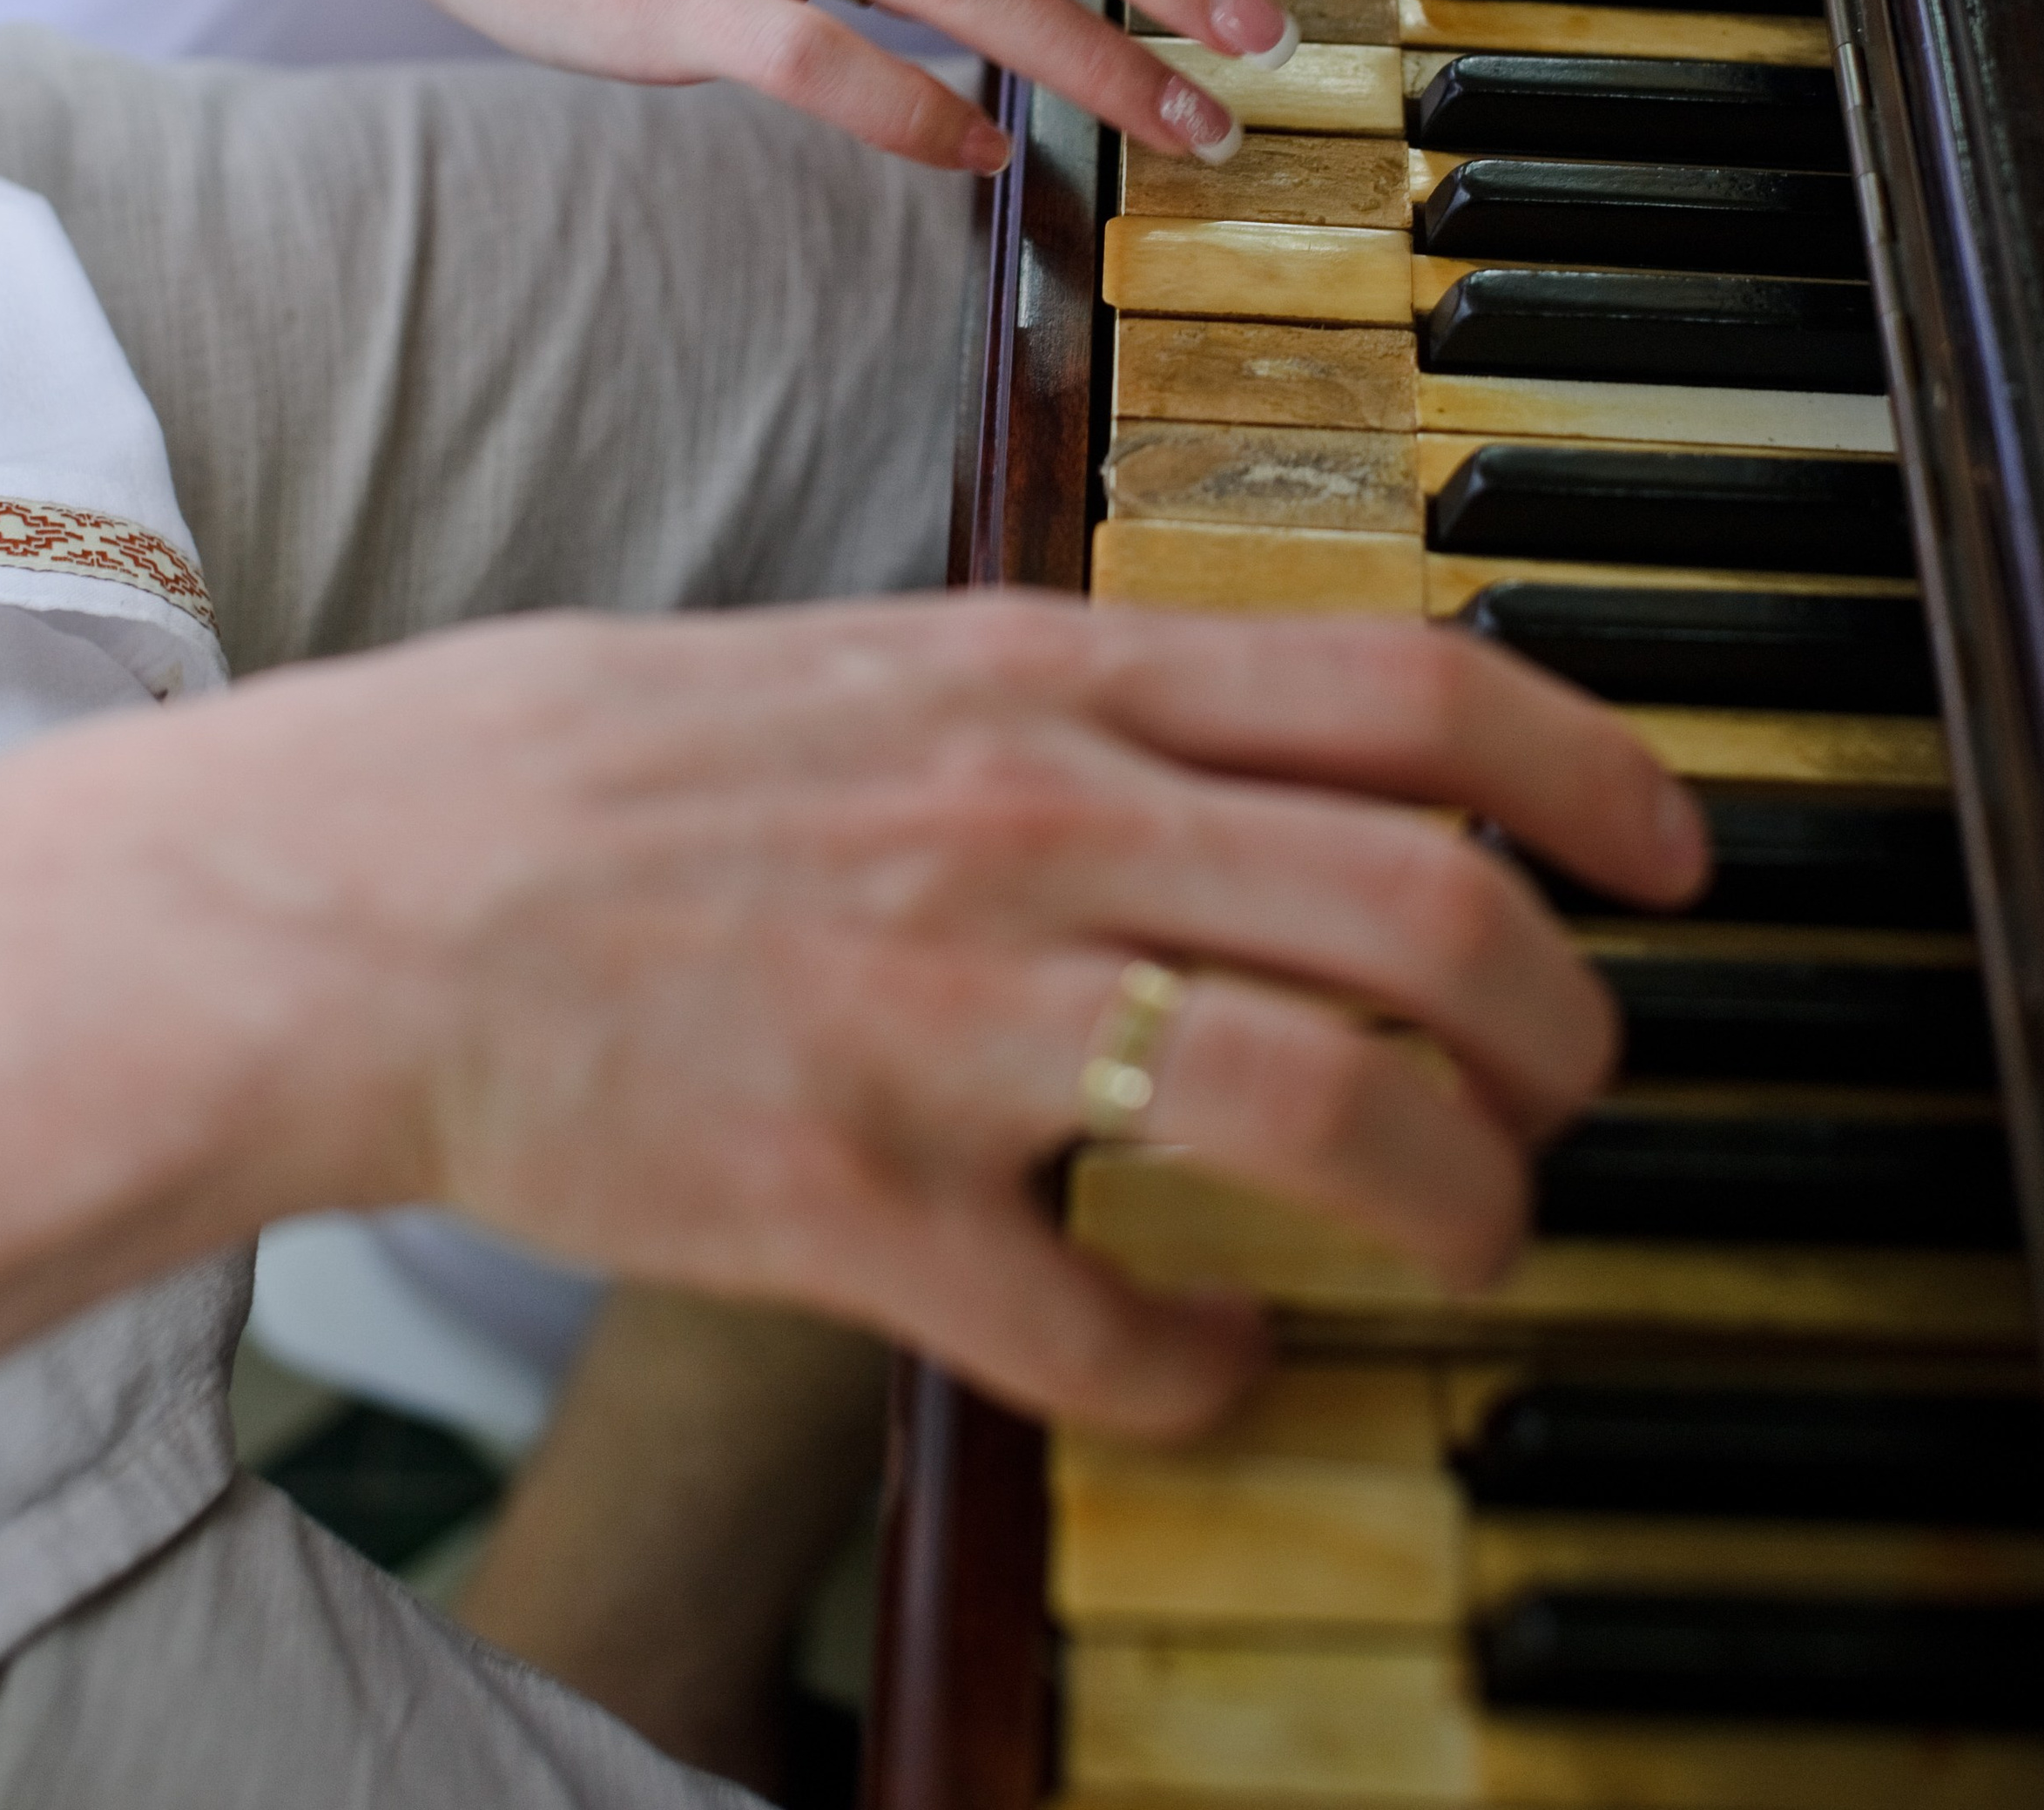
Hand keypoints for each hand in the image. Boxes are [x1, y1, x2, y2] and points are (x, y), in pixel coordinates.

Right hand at [129, 598, 1709, 1434]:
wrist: (369, 888)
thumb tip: (1268, 760)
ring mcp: (954, 1013)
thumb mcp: (884, 668)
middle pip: (1429, 910)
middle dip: (1569, 1023)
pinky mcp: (856, 1201)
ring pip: (1327, 1112)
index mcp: (1044, 678)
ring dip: (1457, 1198)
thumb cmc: (618, 770)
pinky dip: (1213, 1375)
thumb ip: (1079, 704)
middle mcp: (1036, 824)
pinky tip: (1219, 1370)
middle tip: (1578, 1087)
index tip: (1674, 851)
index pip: (1411, 686)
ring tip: (1468, 1235)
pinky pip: (1113, 1329)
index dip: (1594, 768)